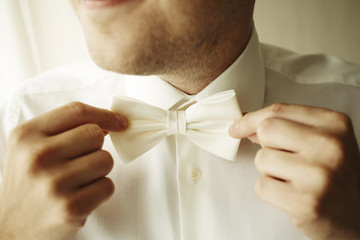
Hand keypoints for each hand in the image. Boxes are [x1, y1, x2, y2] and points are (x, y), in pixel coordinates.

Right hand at [0, 102, 127, 239]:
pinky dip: (100, 191)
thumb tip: (108, 123)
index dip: (104, 114)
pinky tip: (81, 196)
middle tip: (80, 162)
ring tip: (77, 182)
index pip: (77, 111)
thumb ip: (64, 129)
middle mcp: (38, 156)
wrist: (10, 228)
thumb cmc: (28, 183)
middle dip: (95, 147)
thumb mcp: (31, 147)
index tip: (120, 122)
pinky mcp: (70, 207)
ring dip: (99, 171)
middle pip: (95, 134)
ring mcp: (54, 183)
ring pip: (106, 159)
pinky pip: (108, 186)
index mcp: (27, 135)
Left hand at [229, 103, 359, 239]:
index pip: (278, 111)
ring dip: (270, 171)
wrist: (356, 215)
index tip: (237, 126)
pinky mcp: (304, 201)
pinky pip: (261, 186)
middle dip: (267, 146)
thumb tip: (244, 123)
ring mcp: (318, 174)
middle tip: (285, 160)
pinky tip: (291, 195)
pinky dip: (270, 192)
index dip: (251, 119)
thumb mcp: (320, 141)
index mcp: (334, 124)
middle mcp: (329, 146)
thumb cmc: (334, 175)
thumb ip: (286, 127)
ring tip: (293, 180)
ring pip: (262, 159)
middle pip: (266, 130)